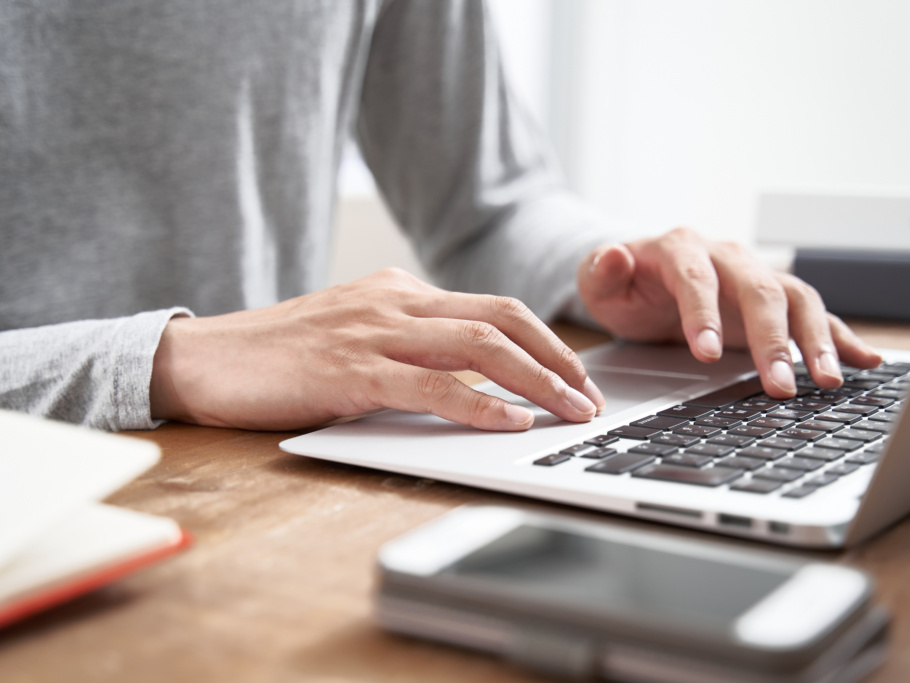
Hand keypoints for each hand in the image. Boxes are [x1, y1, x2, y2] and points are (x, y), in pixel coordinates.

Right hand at [150, 268, 604, 430]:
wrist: (206, 359)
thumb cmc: (281, 356)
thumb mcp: (356, 335)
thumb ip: (409, 344)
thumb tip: (471, 377)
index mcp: (400, 291)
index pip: (494, 308)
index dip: (546, 342)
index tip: (576, 376)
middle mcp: (395, 302)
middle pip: (502, 320)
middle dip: (558, 360)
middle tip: (589, 398)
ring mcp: (374, 332)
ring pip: (479, 348)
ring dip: (536, 382)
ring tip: (570, 412)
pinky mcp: (351, 370)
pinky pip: (431, 385)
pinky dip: (479, 405)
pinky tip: (509, 424)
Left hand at [576, 227, 881, 397]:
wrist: (644, 277)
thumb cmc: (623, 284)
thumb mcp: (598, 281)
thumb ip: (601, 272)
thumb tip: (612, 255)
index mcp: (681, 249)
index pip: (697, 278)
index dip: (704, 313)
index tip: (707, 354)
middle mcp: (728, 257)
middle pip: (759, 290)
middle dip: (772, 339)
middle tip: (779, 385)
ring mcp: (756, 277)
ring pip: (796, 300)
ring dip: (815, 340)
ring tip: (827, 380)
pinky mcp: (775, 302)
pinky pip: (814, 315)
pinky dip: (841, 336)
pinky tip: (865, 360)